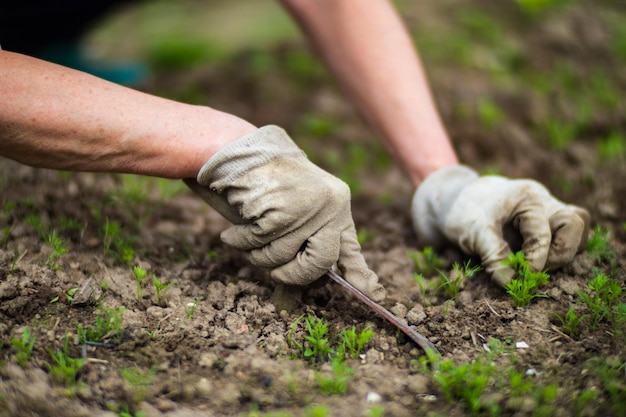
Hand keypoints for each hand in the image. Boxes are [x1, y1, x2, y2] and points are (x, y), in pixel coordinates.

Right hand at [184, 125, 385, 300]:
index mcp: (337, 205)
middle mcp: (329, 205)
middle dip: (292, 274)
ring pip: (283, 257)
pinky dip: (241, 242)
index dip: (360, 275)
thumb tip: (324, 278)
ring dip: (257, 255)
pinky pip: (259, 244)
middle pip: (321, 263)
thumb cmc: (265, 186)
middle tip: (273, 272)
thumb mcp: (298, 209)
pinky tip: (233, 232)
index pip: (351, 248)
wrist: (239, 151)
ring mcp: (307, 206)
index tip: (374, 293)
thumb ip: (311, 239)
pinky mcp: (282, 209)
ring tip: (245, 237)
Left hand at [411, 165, 589, 284]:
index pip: (543, 233)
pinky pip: (567, 235)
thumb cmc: (465, 212)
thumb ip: (493, 255)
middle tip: (533, 271)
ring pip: (577, 228)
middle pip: (575, 223)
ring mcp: (549, 209)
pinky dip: (558, 250)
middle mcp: (544, 201)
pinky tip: (535, 261)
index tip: (521, 279)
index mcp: (527, 198)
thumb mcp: (473, 232)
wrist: (458, 201)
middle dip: (560, 253)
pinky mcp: (548, 222)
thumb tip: (510, 282)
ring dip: (564, 251)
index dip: (535, 260)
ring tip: (536, 266)